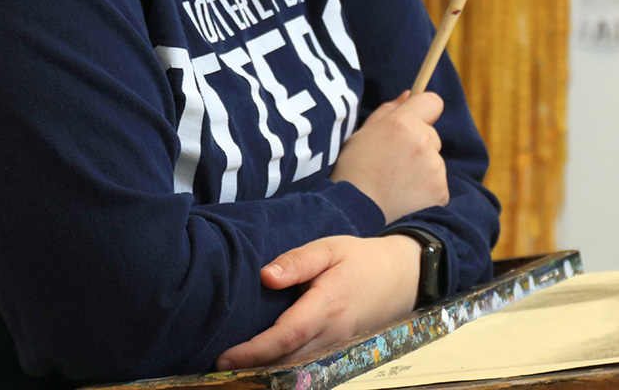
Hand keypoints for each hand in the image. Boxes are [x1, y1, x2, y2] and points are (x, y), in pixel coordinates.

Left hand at [215, 235, 419, 370]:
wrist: (402, 277)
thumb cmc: (361, 258)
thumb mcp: (329, 248)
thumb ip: (297, 261)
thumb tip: (266, 277)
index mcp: (327, 305)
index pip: (286, 336)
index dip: (254, 351)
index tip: (224, 358)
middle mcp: (332, 333)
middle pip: (287, 359)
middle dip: (252, 367)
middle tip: (216, 368)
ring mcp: (338, 345)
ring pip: (296, 366)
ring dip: (266, 370)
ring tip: (234, 368)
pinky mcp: (338, 349)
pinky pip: (307, 364)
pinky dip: (283, 367)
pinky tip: (262, 365)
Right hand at [329, 91, 448, 223]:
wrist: (354, 212)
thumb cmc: (354, 171)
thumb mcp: (363, 134)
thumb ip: (388, 111)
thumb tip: (409, 93)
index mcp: (402, 122)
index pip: (433, 102)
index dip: (424, 111)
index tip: (416, 121)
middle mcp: (423, 141)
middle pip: (431, 134)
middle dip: (418, 144)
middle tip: (393, 162)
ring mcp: (434, 167)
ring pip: (434, 160)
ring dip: (422, 168)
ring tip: (396, 182)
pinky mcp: (440, 191)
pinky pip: (437, 183)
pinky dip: (426, 190)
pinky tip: (405, 197)